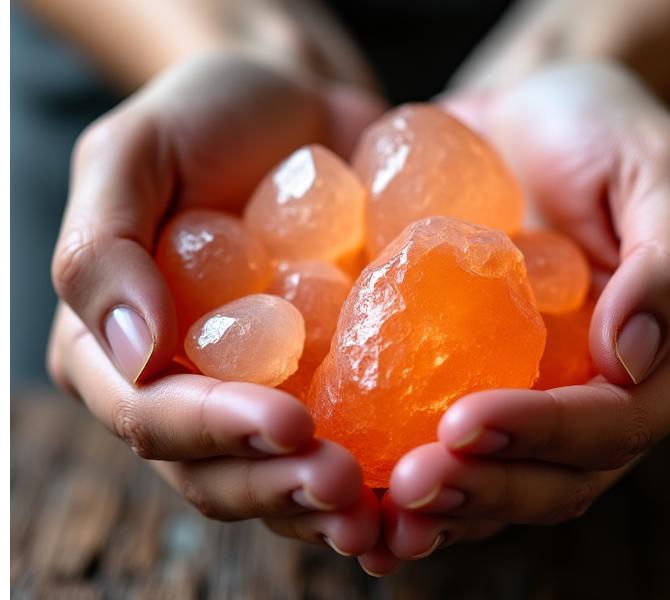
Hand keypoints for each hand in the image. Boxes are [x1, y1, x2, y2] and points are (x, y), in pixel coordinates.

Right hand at [47, 52, 385, 554]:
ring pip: (282, 477)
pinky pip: (349, 441)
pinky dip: (378, 474)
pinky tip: (423, 483)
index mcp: (120, 351)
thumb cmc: (207, 117)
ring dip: (330, 507)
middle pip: (220, 470)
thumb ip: (102, 250)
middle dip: (279, 486)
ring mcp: (264, 391)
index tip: (288, 423)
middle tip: (345, 486)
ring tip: (387, 514)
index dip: (216, 431)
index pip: (154, 417)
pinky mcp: (329, 381)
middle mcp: (189, 388)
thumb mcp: (135, 154)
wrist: (298, 105)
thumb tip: (133, 355)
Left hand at [371, 60, 669, 568]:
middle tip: (412, 483)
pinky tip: (366, 491)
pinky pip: (456, 447)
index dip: (546, 435)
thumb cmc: (598, 126)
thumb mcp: (657, 166)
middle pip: (561, 475)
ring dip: (448, 505)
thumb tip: (632, 356)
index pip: (618, 422)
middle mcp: (613, 394)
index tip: (464, 422)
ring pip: (507, 480)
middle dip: (487, 487)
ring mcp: (547, 396)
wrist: (525, 116)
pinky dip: (416, 478)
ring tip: (384, 506)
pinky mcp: (483, 382)